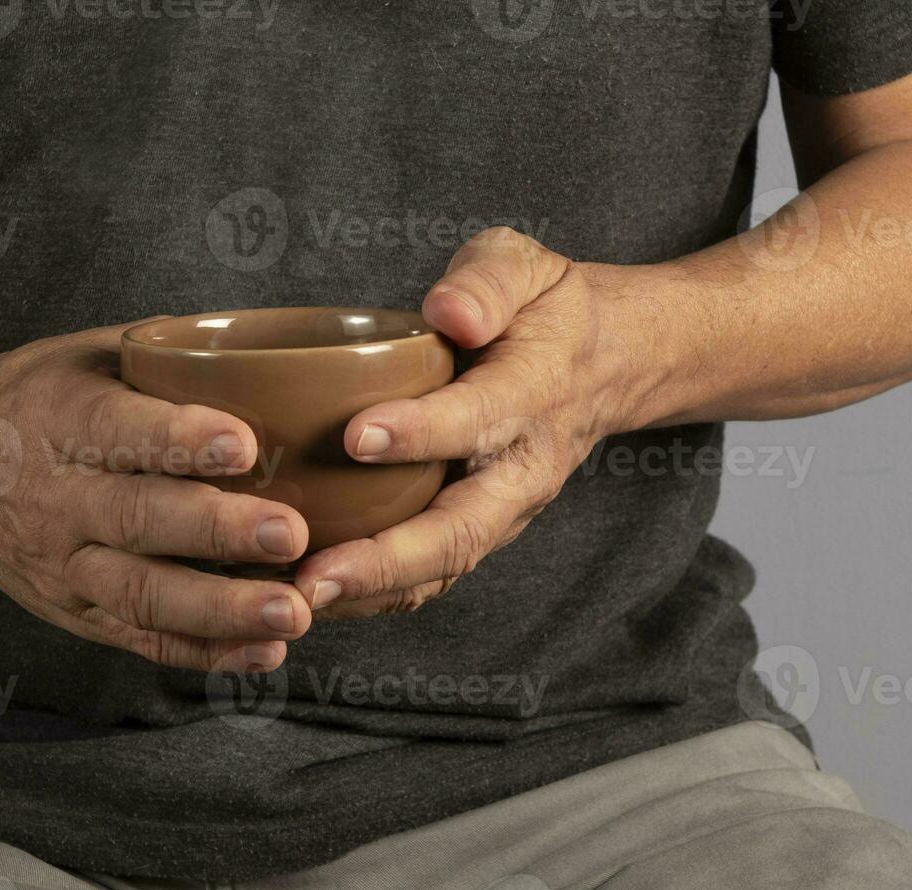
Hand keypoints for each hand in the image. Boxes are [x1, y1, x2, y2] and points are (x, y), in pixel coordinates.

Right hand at [0, 318, 312, 671]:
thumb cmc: (35, 397)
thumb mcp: (85, 354)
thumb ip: (168, 356)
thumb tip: (277, 350)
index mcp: (59, 419)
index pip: (118, 430)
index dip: (180, 438)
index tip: (244, 443)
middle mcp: (57, 498)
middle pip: (137, 520)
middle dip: (218, 530)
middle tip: (291, 532)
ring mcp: (62, 564)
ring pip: (141, 595)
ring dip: (221, 609)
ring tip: (292, 612)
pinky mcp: (73, 610)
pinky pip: (140, 640)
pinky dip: (204, 653)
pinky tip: (264, 653)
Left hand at [294, 227, 635, 617]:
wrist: (611, 362)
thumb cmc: (547, 309)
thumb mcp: (525, 266)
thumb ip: (487, 282)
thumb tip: (448, 312)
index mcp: (533, 392)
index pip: (476, 417)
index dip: (419, 430)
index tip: (355, 436)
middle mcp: (523, 467)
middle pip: (460, 529)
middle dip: (385, 559)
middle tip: (315, 574)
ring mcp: (507, 509)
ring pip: (444, 565)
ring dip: (373, 591)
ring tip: (301, 601)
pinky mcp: (485, 529)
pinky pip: (434, 574)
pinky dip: (378, 595)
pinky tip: (315, 598)